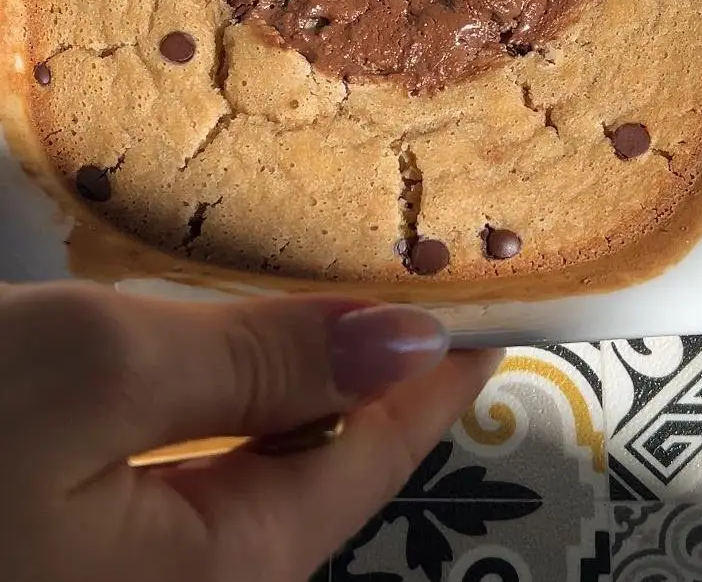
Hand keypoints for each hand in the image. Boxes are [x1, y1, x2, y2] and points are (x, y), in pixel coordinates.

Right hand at [0, 283, 498, 581]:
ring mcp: (125, 568)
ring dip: (295, 383)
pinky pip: (183, 467)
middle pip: (313, 469)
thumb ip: (254, 361)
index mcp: (222, 570)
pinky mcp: (71, 537)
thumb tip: (398, 340)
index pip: (368, 458)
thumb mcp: (100, 372)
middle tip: (418, 285)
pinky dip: (224, 399)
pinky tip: (218, 352)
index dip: (435, 377)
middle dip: (371, 376)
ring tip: (335, 306)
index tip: (494, 312)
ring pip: (247, 466)